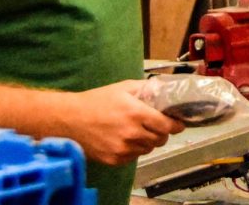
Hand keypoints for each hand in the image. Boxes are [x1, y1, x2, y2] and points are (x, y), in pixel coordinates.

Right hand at [65, 79, 184, 165]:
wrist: (69, 120)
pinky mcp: (115, 160)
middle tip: (156, 125)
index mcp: (136, 113)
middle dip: (162, 132)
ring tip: (137, 131)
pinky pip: (134, 157)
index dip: (176, 125)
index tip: (178, 123)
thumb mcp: (122, 87)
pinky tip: (125, 139)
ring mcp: (123, 149)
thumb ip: (145, 88)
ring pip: (148, 149)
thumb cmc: (96, 101)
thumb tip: (164, 88)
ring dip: (148, 141)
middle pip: (160, 139)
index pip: (167, 125)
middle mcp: (132, 133)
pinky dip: (134, 149)